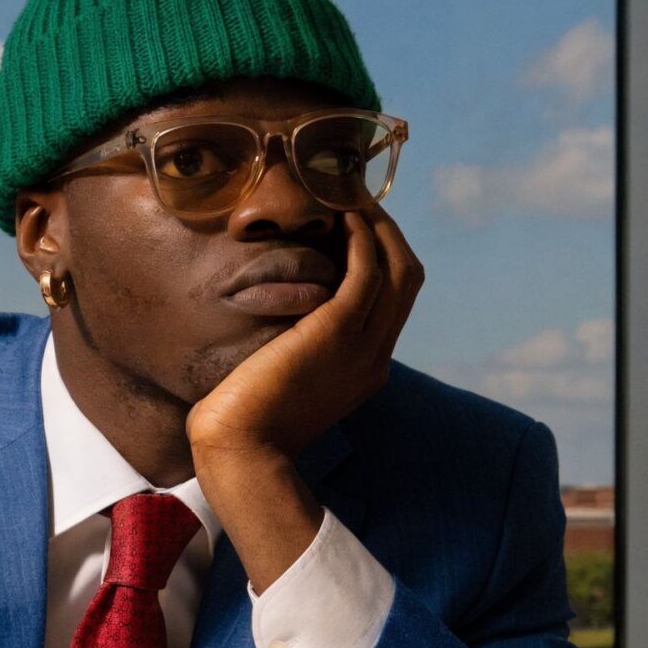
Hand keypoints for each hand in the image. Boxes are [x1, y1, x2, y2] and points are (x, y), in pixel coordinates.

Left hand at [186, 203, 422, 461]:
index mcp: (365, 369)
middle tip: (358, 200)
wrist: (241, 451)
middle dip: (389, 234)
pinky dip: (362, 240)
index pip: (393, 301)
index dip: (382, 258)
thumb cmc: (244, 423)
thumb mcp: (282, 383)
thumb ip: (295, 352)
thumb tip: (276, 324)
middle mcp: (374, 356)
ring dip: (378, 227)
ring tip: (350, 196)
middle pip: (406, 279)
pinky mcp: (338, 332)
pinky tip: (342, 216)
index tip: (357, 227)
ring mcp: (363, 346)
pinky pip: (367, 272)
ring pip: (397, 270)